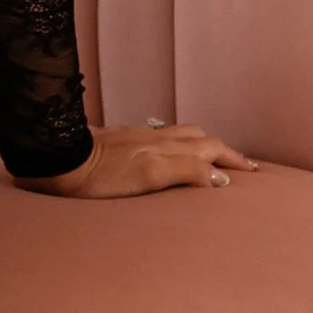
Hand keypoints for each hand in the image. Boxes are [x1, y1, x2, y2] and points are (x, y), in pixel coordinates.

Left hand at [23, 119, 257, 198]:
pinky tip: (167, 151)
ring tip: (212, 153)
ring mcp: (138, 137)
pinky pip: (160, 138)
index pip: (211, 150)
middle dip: (223, 149)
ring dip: (202, 143)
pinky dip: (177, 144)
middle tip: (240, 163)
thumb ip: (186, 171)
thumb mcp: (149, 176)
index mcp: (167, 148)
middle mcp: (156, 138)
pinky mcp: (120, 141)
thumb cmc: (100, 175)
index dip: (233, 160)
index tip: (252, 171)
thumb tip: (220, 177)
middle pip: (199, 137)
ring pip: (180, 134)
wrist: (59, 159)